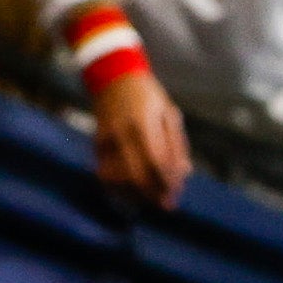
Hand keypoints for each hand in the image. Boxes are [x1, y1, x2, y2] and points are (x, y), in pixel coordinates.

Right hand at [87, 61, 188, 205]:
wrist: (113, 77)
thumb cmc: (147, 95)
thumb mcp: (168, 112)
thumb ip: (176, 144)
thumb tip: (184, 172)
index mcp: (143, 124)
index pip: (156, 162)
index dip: (167, 181)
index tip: (176, 193)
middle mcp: (122, 134)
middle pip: (136, 175)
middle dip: (153, 194)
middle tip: (167, 204)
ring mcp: (106, 140)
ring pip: (118, 179)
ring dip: (137, 194)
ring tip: (152, 199)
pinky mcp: (97, 144)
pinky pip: (106, 173)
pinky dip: (119, 188)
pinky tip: (132, 193)